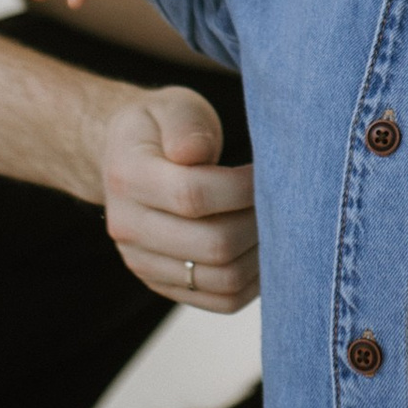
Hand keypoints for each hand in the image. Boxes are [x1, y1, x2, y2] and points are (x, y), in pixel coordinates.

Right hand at [99, 87, 259, 310]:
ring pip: (222, 279)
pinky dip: (255, 282)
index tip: (267, 171)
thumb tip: (194, 152)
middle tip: (281, 200)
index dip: (243, 187)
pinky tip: (265, 250)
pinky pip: (221, 301)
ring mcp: (142, 262)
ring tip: (276, 223)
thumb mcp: (173, 107)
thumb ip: (186, 125)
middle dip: (260, 222)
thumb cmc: (164, 128)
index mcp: (127, 176)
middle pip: (213, 245)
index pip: (192, 194)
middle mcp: (127, 226)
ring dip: (263, 255)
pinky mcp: (163, 284)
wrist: (128, 159)